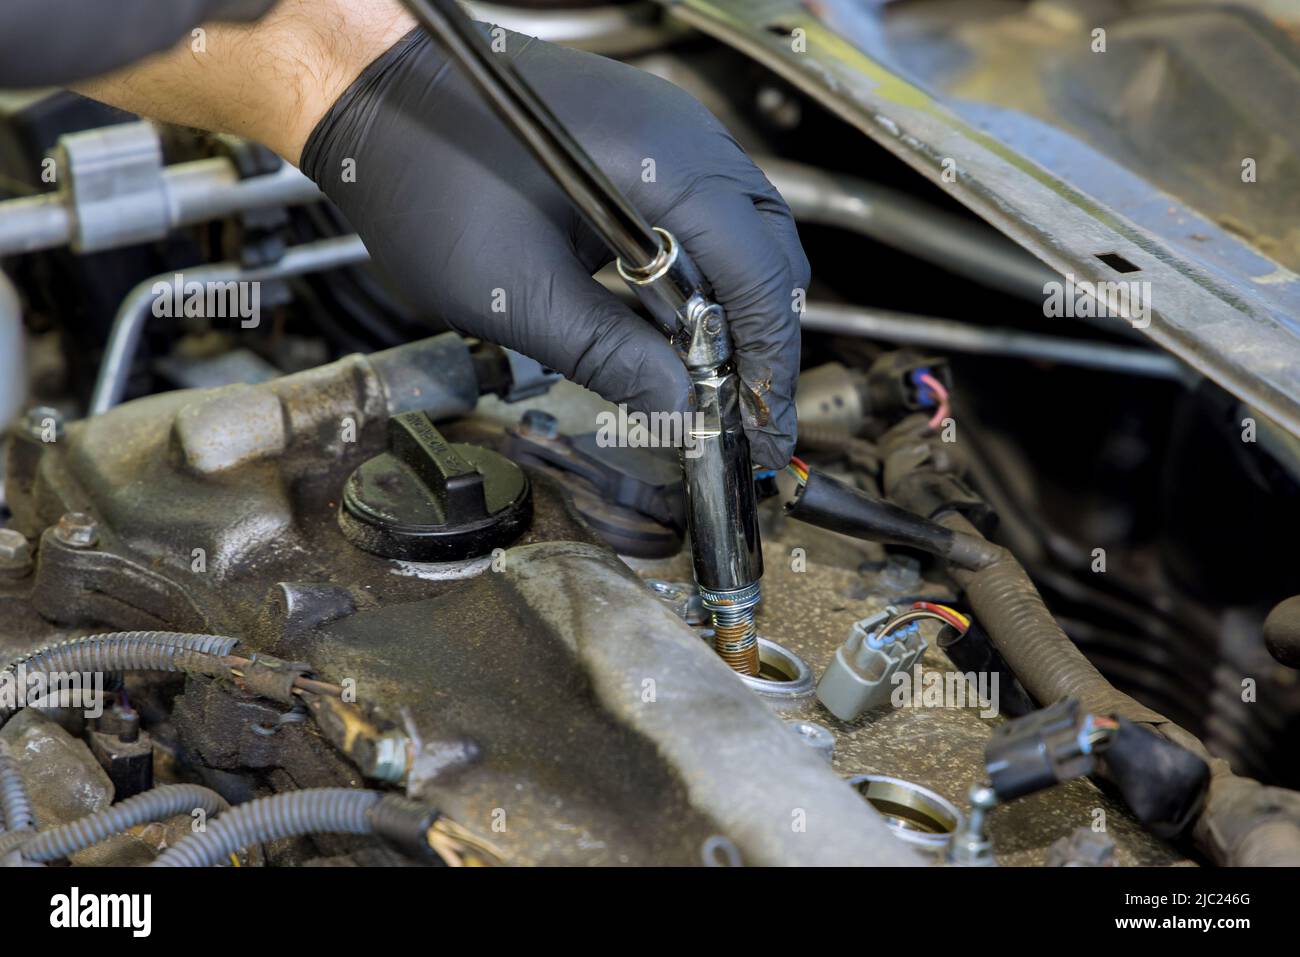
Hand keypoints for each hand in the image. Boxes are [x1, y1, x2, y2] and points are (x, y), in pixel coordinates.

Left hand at [301, 27, 807, 467]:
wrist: (374, 94)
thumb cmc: (424, 173)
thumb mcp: (515, 294)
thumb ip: (608, 357)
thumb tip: (677, 410)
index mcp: (666, 165)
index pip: (760, 274)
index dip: (771, 360)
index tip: (762, 423)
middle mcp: (685, 136)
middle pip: (771, 252)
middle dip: (765, 339)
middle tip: (744, 410)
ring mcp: (668, 132)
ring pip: (743, 233)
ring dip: (735, 311)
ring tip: (711, 380)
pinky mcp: (642, 142)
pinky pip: (703, 215)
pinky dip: (703, 277)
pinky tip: (674, 326)